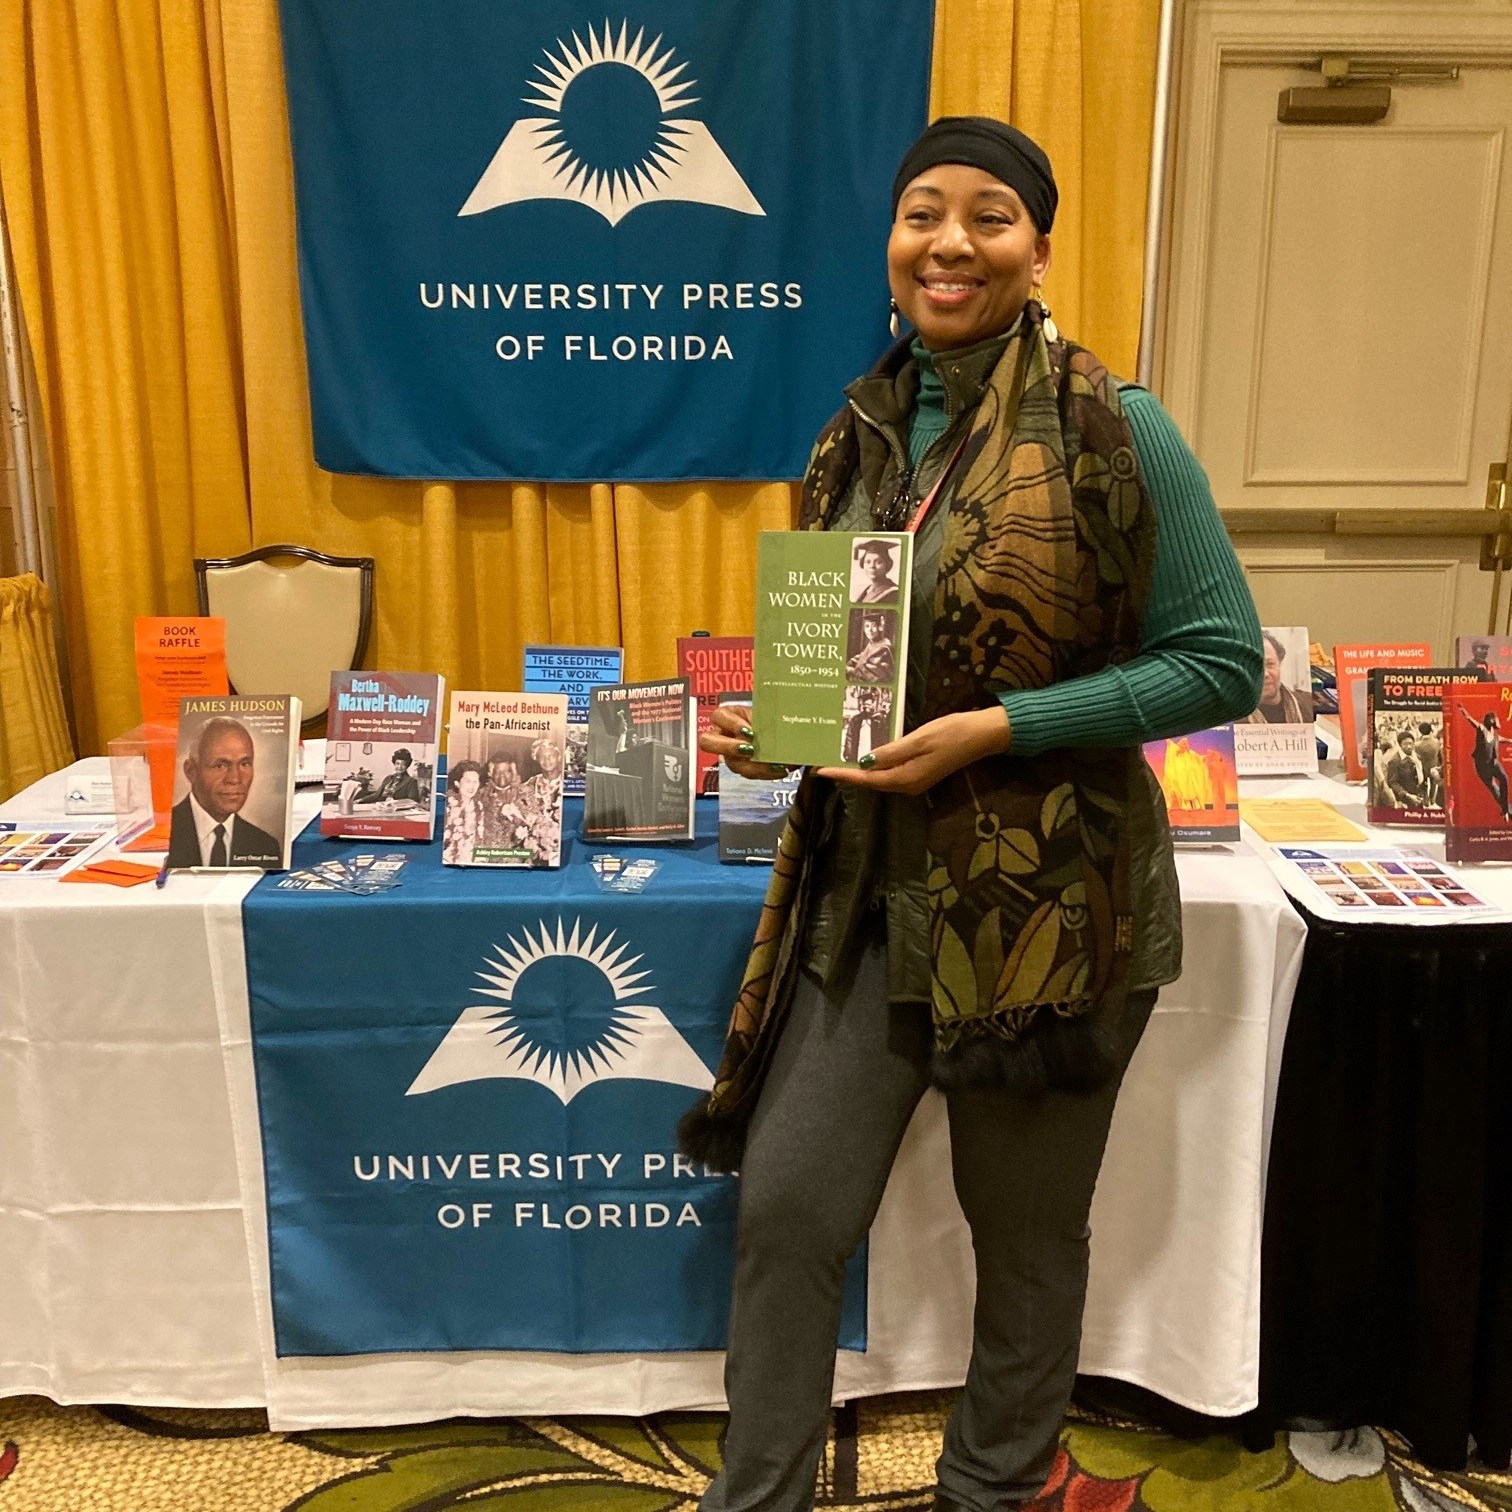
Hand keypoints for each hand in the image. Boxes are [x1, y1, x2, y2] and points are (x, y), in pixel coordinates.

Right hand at [699, 703, 791, 781]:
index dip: (732, 724)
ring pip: (731, 763)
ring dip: (752, 765)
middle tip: (750, 750)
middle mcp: (725, 735)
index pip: (719, 716)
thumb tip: (768, 731)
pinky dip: (764, 772)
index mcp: (731, 715)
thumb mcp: (771, 716)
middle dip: (728, 747)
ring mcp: (731, 753)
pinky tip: (779, 769)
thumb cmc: (776, 721)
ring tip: (772, 764)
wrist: (788, 736)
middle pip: (707, 742)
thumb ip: (765, 721)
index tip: (750, 731)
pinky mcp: (743, 767)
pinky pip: (747, 773)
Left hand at [817, 707, 1011, 795]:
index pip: (866, 779)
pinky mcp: (920, 772)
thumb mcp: (919, 739)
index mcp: (905, 778)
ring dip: (859, 771)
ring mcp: (914, 780)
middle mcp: (907, 785)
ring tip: (838, 759)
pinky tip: (866, 756)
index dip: (842, 774)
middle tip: (823, 763)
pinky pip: (890, 772)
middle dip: (846, 774)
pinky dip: (874, 766)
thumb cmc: (952, 733)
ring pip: (879, 778)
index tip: (819, 770)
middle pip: (870, 782)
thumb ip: (891, 751)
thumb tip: (864, 762)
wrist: (983, 735)